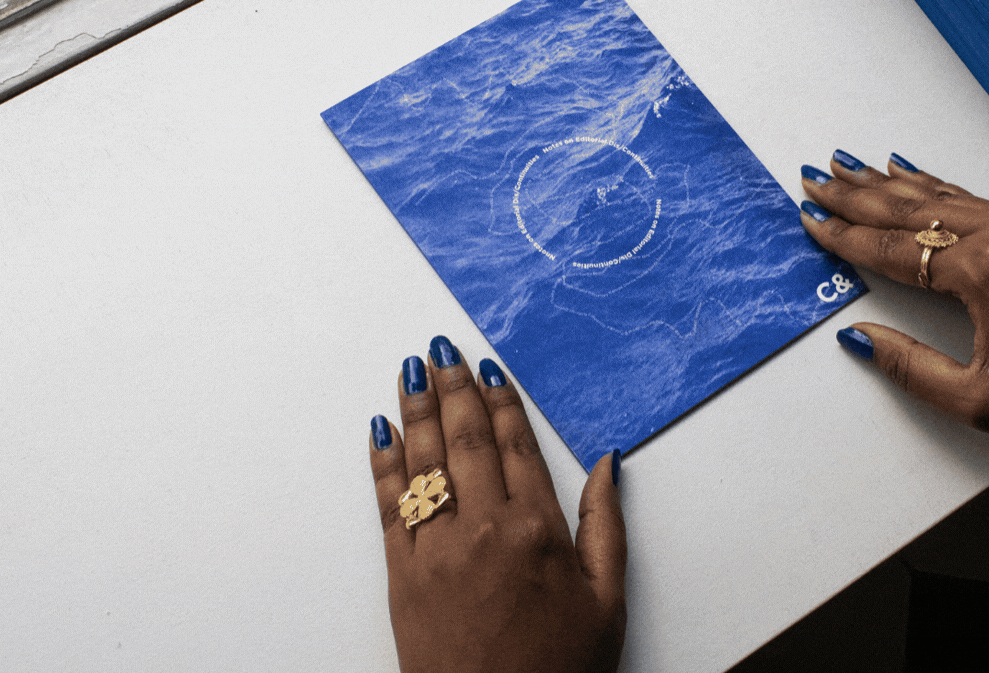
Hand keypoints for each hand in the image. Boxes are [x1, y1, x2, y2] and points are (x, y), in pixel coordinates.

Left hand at [369, 336, 626, 672]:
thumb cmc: (558, 671)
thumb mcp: (607, 601)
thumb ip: (606, 525)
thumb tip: (608, 463)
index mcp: (538, 531)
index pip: (516, 445)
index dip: (501, 401)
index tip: (488, 368)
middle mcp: (485, 529)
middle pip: (466, 440)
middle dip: (452, 388)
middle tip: (441, 348)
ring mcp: (437, 551)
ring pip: (424, 462)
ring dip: (415, 410)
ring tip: (410, 370)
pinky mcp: (401, 576)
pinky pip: (389, 506)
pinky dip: (383, 464)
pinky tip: (380, 432)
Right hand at [799, 150, 988, 446]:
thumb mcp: (971, 398)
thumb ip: (907, 364)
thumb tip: (855, 336)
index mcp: (983, 272)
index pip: (894, 250)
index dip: (846, 237)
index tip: (810, 218)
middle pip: (912, 210)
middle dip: (857, 195)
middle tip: (814, 176)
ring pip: (944, 198)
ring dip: (891, 183)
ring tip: (850, 166)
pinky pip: (977, 201)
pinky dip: (938, 187)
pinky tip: (911, 172)